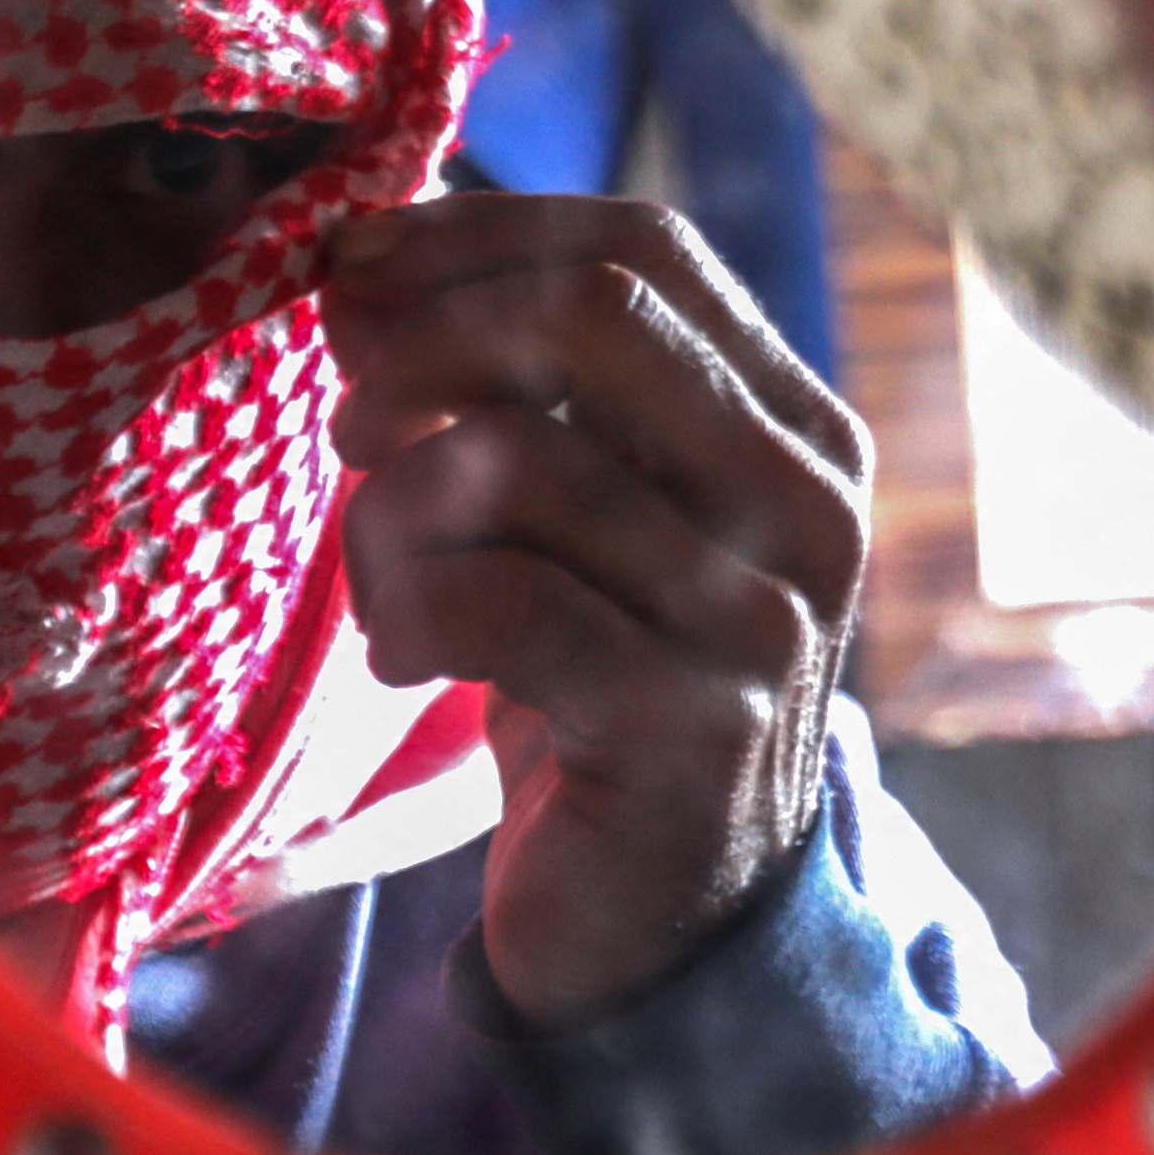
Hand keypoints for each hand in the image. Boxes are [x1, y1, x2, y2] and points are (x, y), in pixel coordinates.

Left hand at [318, 191, 863, 1026]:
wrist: (661, 917)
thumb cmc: (597, 677)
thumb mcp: (568, 509)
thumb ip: (497, 383)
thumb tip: (353, 258)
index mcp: (795, 424)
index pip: (641, 250)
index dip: (474, 236)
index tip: (351, 271)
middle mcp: (805, 504)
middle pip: (591, 317)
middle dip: (425, 344)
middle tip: (348, 423)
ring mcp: (759, 617)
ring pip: (515, 460)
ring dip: (392, 514)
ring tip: (382, 582)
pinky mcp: (688, 726)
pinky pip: (494, 599)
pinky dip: (405, 613)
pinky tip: (405, 658)